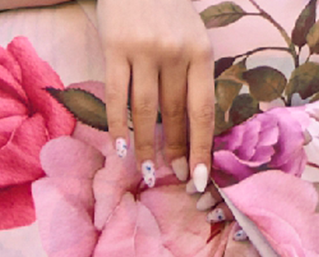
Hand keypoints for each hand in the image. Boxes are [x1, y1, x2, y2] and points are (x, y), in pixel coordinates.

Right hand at [97, 0, 214, 189]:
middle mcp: (175, 52)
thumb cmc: (166, 9)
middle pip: (174, 113)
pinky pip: (117, 96)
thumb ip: (191, 73)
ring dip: (146, 147)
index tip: (200, 178)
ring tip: (147, 172)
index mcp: (200, 51)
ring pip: (146, 111)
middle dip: (176, 150)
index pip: (201, 110)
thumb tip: (187, 126)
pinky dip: (118, 126)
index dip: (201, 147)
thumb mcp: (191, 35)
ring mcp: (145, 50)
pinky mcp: (116, 48)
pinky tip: (120, 148)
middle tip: (177, 178)